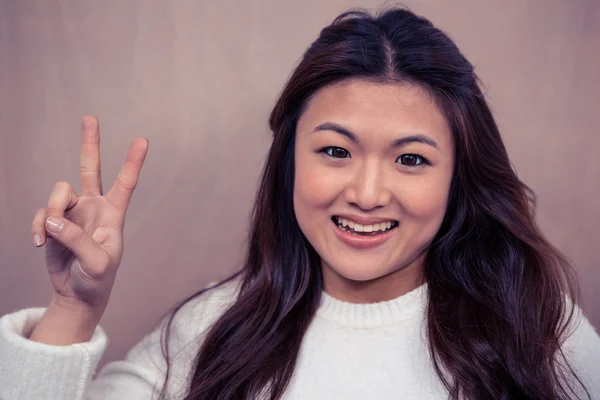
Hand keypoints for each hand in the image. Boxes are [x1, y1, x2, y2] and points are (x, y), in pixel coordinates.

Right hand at [31, 116, 147, 316]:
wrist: (77, 295)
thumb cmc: (97, 280)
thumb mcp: (96, 264)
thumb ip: (77, 240)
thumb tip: (53, 219)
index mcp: (113, 215)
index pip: (126, 184)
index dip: (133, 162)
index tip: (143, 140)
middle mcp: (94, 208)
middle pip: (91, 169)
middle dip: (90, 144)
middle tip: (90, 118)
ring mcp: (72, 213)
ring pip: (58, 192)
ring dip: (50, 211)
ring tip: (48, 236)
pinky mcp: (53, 222)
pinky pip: (41, 214)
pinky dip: (38, 227)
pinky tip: (39, 243)